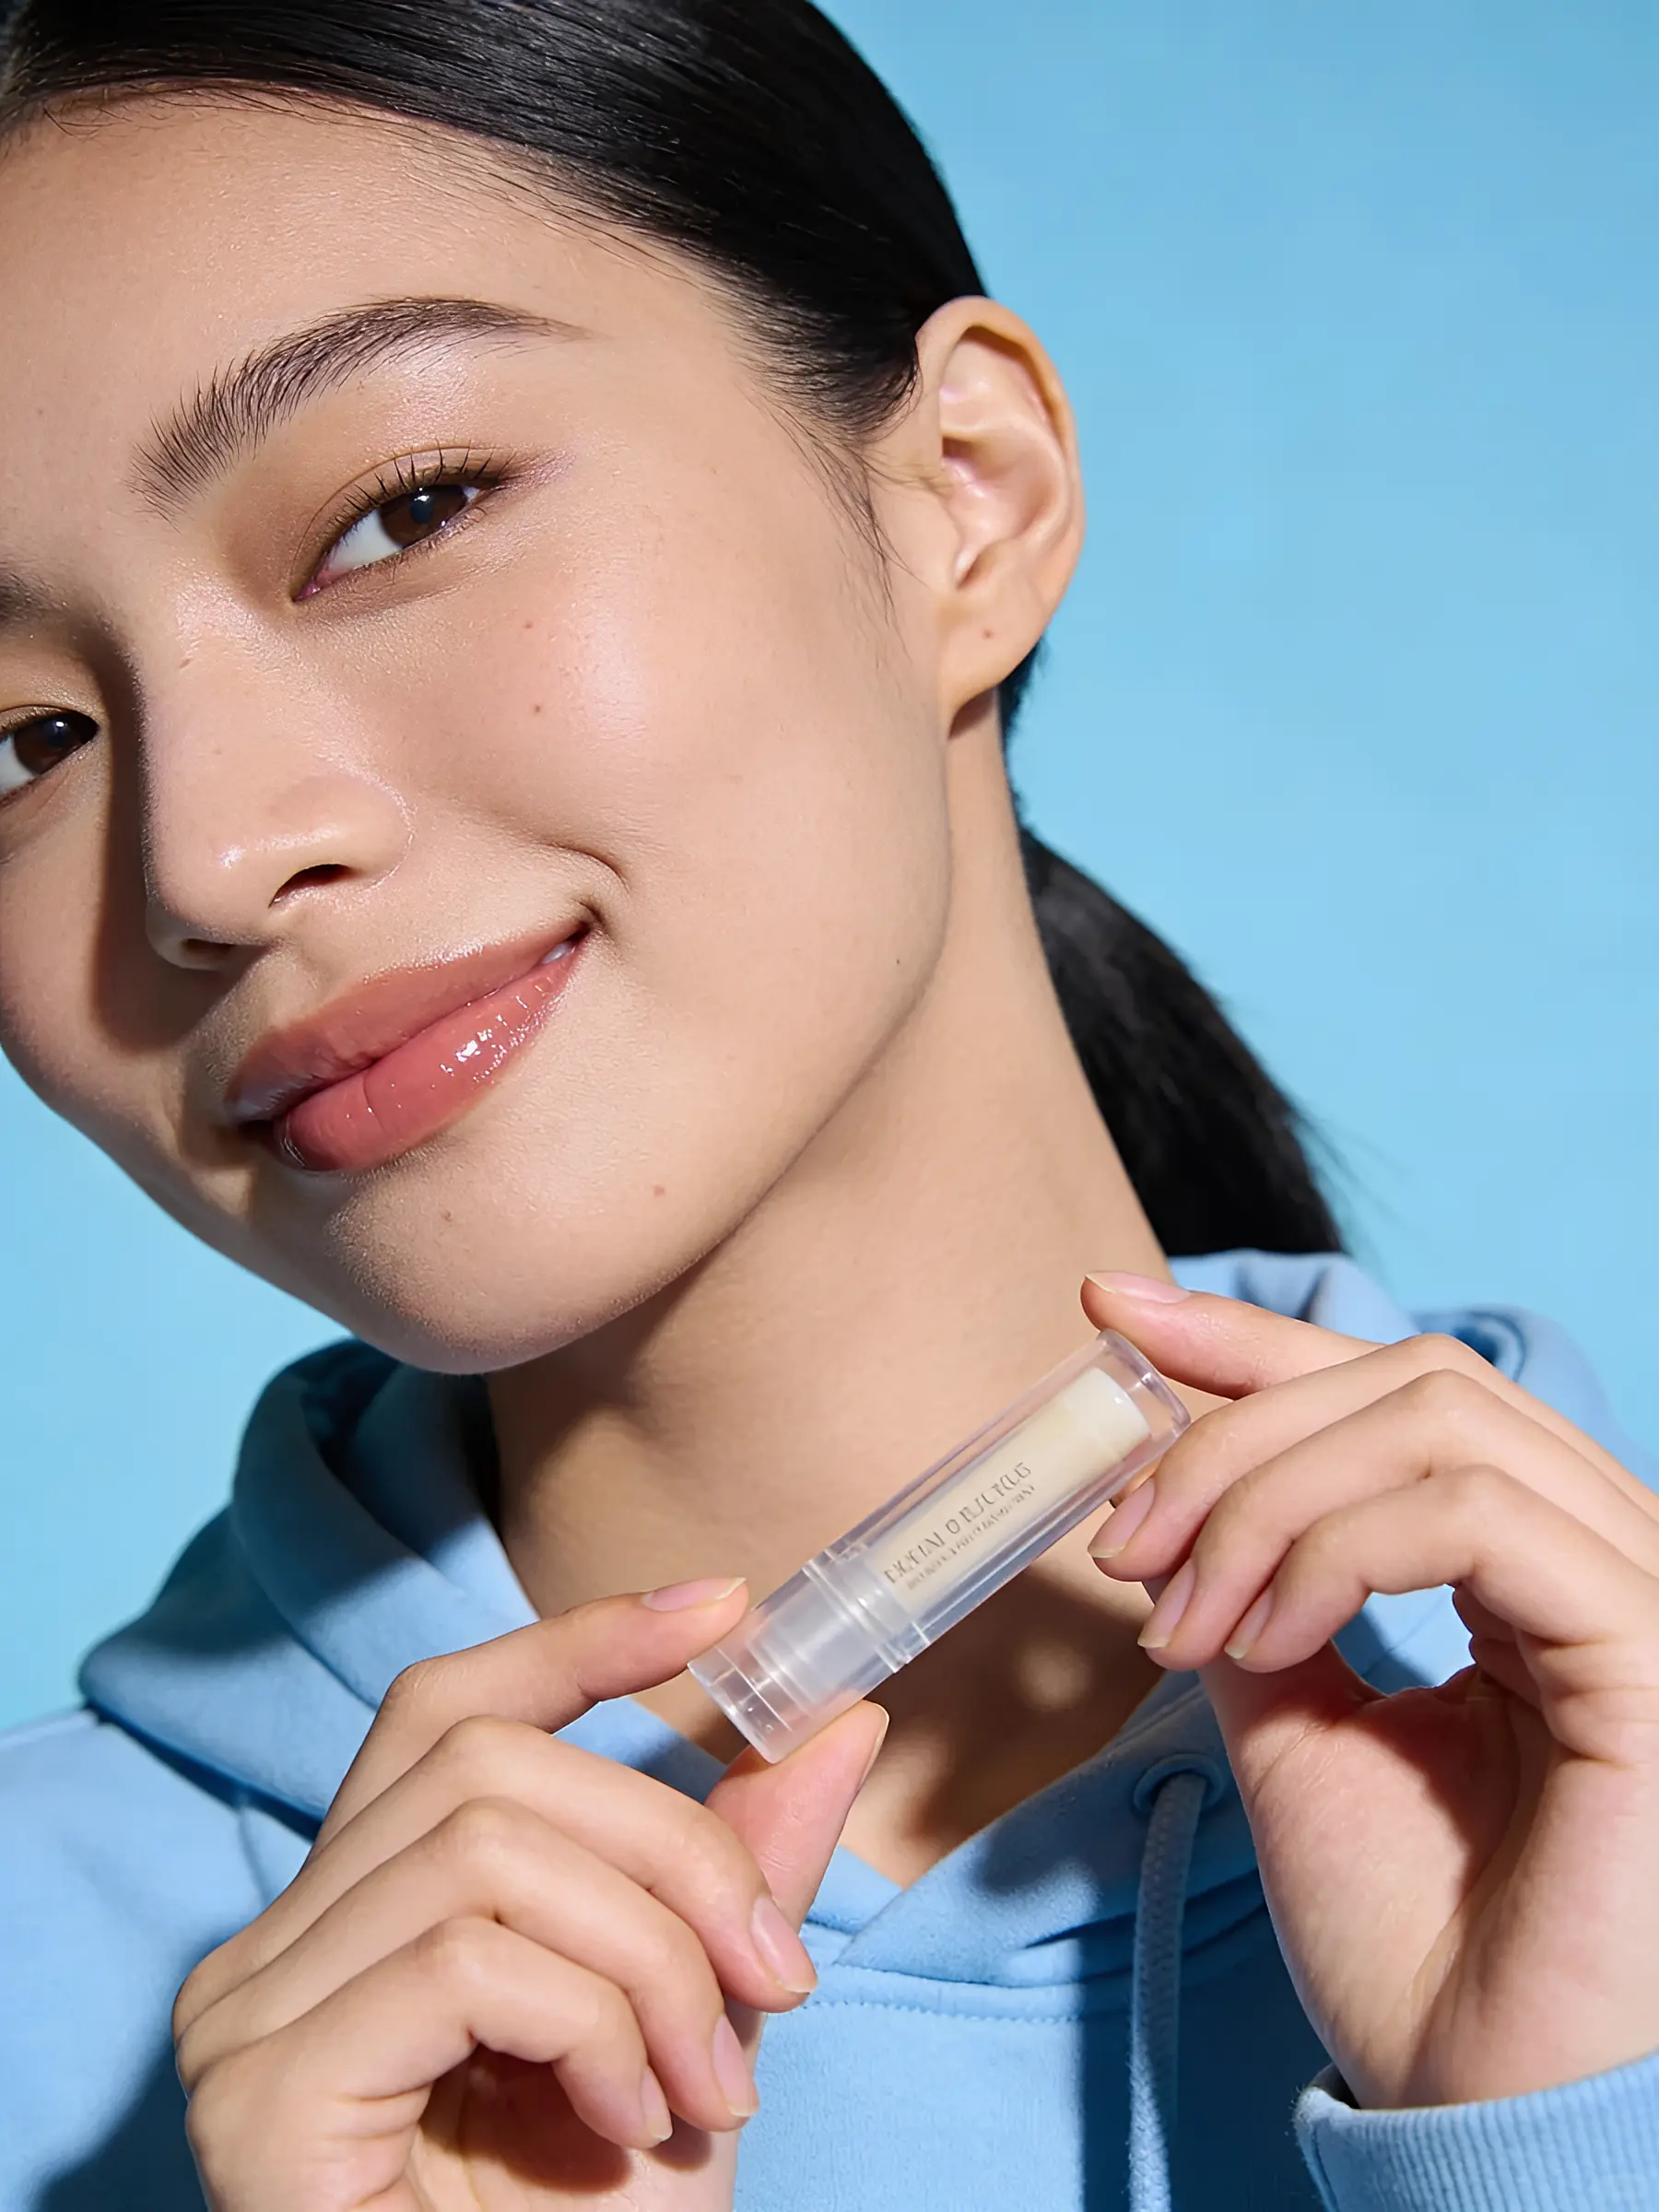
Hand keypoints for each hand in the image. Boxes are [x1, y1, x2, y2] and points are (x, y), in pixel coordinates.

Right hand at [172, 1579, 885, 2211]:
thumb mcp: (694, 2031)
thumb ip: (741, 1880)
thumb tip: (843, 1722)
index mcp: (358, 1913)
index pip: (444, 1707)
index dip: (579, 1641)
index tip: (723, 1608)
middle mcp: (272, 1944)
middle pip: (490, 1762)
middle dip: (673, 1848)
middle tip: (772, 1980)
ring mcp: (245, 2015)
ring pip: (488, 1846)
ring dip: (646, 1955)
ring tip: (701, 2088)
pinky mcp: (259, 2090)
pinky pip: (464, 1959)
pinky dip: (588, 2021)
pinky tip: (622, 2125)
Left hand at [1084, 1275, 1658, 2109]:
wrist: (1475, 2104)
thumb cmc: (1409, 1936)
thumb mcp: (1297, 1721)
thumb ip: (1262, 1590)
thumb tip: (1181, 1487)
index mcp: (1529, 1561)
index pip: (1394, 1387)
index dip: (1248, 1336)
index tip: (1110, 1312)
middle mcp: (1598, 1550)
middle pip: (1404, 1378)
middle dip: (1229, 1434)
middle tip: (1124, 1545)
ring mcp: (1633, 1590)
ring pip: (1434, 1421)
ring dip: (1261, 1497)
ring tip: (1183, 1617)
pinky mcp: (1644, 1650)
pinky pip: (1475, 1514)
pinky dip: (1332, 1548)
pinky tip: (1262, 1638)